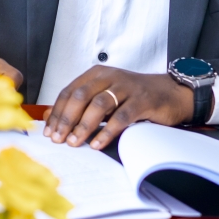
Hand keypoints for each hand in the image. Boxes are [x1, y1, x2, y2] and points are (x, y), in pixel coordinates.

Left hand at [42, 67, 193, 149]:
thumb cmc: (133, 97)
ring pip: (98, 105)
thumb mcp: (103, 97)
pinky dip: (107, 131)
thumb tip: (49, 117)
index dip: (57, 112)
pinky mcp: (141, 100)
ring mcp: (126, 87)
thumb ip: (79, 106)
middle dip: (66, 119)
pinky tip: (98, 144)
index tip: (49, 131)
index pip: (69, 92)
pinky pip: (120, 117)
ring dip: (83, 126)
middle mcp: (109, 77)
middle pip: (80, 96)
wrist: (169, 92)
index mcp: (96, 74)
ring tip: (74, 142)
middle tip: (58, 139)